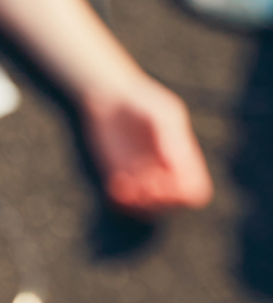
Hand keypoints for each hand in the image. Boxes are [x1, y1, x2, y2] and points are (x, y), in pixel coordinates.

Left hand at [80, 76, 212, 214]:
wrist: (107, 92)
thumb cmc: (141, 99)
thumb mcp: (163, 112)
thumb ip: (173, 137)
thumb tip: (178, 165)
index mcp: (183, 160)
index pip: (195, 193)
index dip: (181, 194)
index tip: (162, 177)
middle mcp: (164, 173)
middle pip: (174, 207)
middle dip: (160, 201)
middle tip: (142, 181)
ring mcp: (141, 177)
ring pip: (149, 210)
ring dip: (139, 205)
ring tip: (126, 184)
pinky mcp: (118, 177)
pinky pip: (123, 204)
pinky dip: (120, 202)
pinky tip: (114, 185)